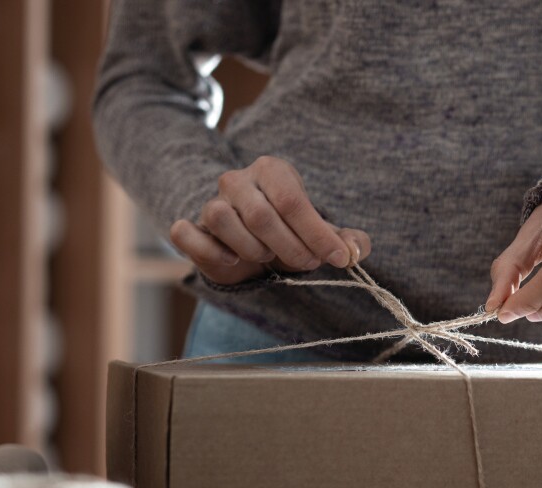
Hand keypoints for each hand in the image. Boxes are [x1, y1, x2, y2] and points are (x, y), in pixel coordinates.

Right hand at [169, 156, 370, 284]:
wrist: (247, 242)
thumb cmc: (287, 233)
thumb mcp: (319, 233)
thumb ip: (344, 240)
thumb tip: (356, 250)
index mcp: (272, 171)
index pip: (293, 202)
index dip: (318, 235)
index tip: (339, 259)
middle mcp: (237, 180)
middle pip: (261, 215)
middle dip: (291, 248)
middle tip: (307, 263)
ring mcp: (210, 201)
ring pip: (222, 220)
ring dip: (252, 250)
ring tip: (267, 256)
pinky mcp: (191, 226)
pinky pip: (185, 233)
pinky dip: (209, 251)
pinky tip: (232, 259)